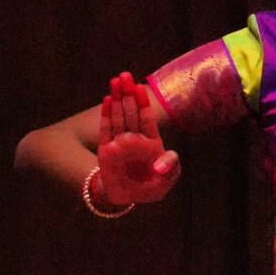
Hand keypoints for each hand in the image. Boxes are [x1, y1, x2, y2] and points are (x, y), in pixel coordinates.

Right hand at [95, 71, 181, 205]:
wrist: (127, 199)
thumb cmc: (149, 188)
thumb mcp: (166, 181)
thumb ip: (170, 168)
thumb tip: (160, 165)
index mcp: (151, 143)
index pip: (146, 119)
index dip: (143, 103)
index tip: (140, 87)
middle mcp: (134, 139)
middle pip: (131, 112)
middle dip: (129, 94)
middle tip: (125, 75)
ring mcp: (119, 143)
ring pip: (118, 116)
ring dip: (117, 98)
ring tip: (116, 81)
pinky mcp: (105, 150)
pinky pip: (105, 129)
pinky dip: (106, 115)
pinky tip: (107, 100)